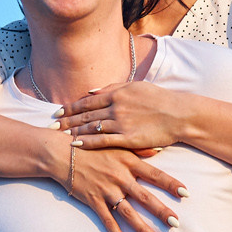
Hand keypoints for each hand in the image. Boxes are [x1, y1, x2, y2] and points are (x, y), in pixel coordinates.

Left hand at [58, 81, 192, 151]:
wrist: (179, 114)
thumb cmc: (159, 99)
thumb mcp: (136, 87)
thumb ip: (112, 88)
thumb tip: (91, 91)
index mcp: (117, 93)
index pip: (88, 101)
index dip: (71, 107)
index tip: (58, 111)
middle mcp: (116, 107)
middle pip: (85, 114)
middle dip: (67, 120)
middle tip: (51, 125)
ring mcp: (121, 123)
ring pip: (91, 127)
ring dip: (73, 131)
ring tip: (59, 135)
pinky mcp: (128, 138)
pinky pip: (103, 140)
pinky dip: (88, 142)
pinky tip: (76, 144)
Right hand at [64, 145, 184, 231]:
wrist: (63, 153)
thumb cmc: (92, 147)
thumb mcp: (116, 144)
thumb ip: (138, 149)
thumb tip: (159, 151)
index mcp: (128, 162)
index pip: (155, 174)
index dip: (170, 184)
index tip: (186, 193)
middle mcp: (120, 177)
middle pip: (145, 197)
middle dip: (161, 211)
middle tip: (176, 223)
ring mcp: (106, 190)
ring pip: (128, 213)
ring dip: (142, 228)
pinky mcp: (93, 200)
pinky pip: (107, 220)